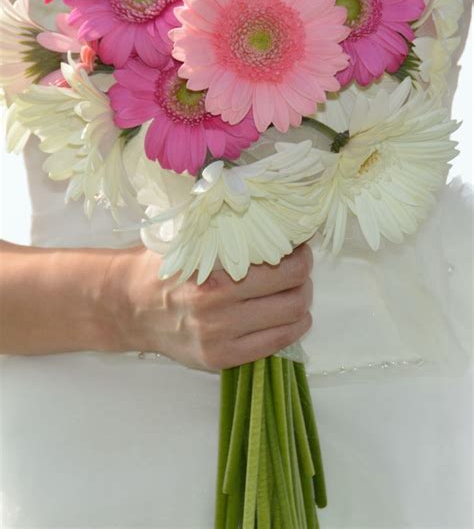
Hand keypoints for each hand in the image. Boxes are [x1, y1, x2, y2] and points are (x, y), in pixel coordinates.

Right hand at [103, 244, 313, 370]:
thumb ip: (227, 234)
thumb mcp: (190, 241)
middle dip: (304, 278)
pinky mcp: (220, 359)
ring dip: (301, 304)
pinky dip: (291, 329)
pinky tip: (289, 317)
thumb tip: (274, 222)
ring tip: (295, 291)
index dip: (300, 256)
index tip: (298, 247)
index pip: (281, 267)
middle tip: (300, 268)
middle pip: (291, 295)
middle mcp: (217, 312)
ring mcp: (219, 340)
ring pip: (289, 321)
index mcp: (212, 278)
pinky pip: (274, 346)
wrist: (129, 306)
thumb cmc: (162, 267)